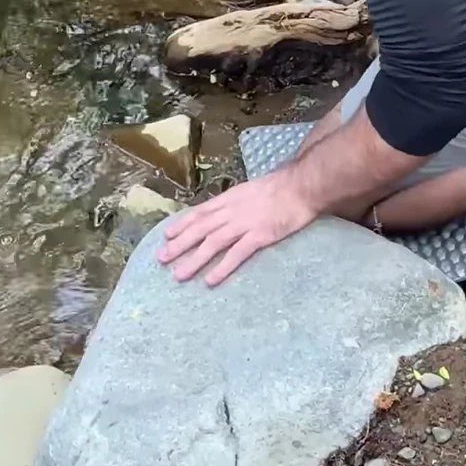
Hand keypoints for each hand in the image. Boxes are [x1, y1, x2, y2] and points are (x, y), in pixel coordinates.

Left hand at [157, 170, 318, 285]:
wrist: (302, 185)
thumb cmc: (281, 186)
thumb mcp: (251, 188)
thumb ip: (237, 200)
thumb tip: (226, 209)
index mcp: (230, 198)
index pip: (200, 212)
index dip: (182, 224)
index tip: (167, 236)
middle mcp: (232, 211)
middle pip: (200, 229)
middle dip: (179, 244)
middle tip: (162, 258)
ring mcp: (245, 224)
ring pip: (212, 243)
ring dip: (194, 259)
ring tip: (179, 275)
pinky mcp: (260, 236)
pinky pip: (237, 254)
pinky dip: (222, 267)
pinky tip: (210, 280)